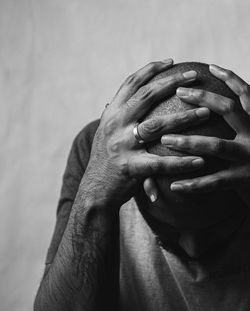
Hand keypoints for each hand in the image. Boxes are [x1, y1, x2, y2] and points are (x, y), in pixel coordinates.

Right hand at [84, 59, 205, 207]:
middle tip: (195, 76)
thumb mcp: (102, 134)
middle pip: (146, 96)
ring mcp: (121, 145)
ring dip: (184, 118)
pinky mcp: (129, 167)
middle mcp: (115, 125)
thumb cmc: (104, 160)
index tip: (170, 61)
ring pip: (157, 125)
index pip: (130, 84)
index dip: (150, 70)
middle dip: (172, 82)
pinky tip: (199, 160)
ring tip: (206, 112)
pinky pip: (160, 163)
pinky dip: (181, 162)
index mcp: (111, 114)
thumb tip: (109, 101)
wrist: (94, 190)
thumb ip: (109, 117)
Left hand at [160, 64, 249, 205]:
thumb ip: (241, 123)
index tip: (209, 67)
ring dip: (188, 140)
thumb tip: (212, 108)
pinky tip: (174, 185)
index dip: (230, 78)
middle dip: (203, 98)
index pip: (245, 94)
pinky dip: (193, 183)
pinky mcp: (244, 180)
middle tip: (179, 93)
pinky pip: (214, 182)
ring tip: (166, 139)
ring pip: (216, 145)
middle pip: (229, 110)